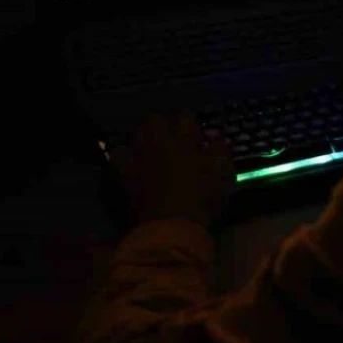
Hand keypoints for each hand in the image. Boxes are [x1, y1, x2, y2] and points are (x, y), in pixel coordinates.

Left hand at [115, 110, 233, 227]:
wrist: (172, 225)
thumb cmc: (202, 198)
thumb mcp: (223, 174)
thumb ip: (220, 151)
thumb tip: (216, 138)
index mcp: (183, 140)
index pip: (184, 117)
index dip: (189, 121)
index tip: (195, 131)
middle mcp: (158, 143)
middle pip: (154, 119)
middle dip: (162, 123)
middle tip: (171, 134)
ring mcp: (139, 158)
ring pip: (136, 134)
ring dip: (143, 136)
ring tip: (151, 144)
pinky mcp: (126, 174)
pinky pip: (119, 156)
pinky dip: (124, 154)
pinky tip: (130, 159)